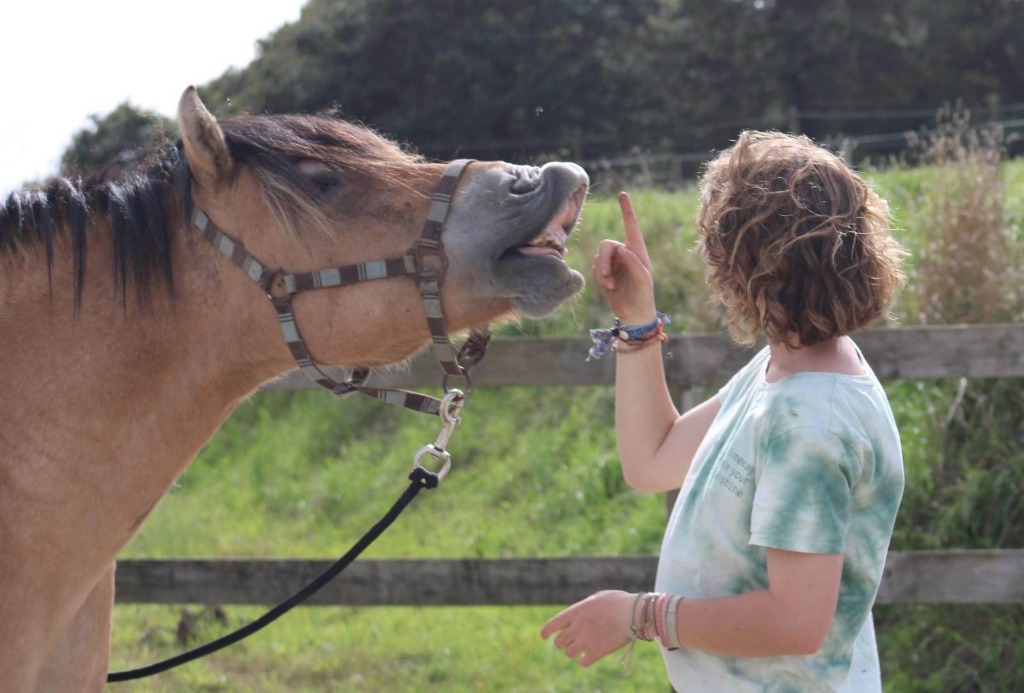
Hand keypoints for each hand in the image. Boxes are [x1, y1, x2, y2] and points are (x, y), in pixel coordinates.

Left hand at [540, 590, 635, 666]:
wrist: (633, 613)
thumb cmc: (618, 602)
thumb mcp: (597, 598)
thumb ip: (584, 608)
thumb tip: (579, 615)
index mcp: (576, 612)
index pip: (552, 625)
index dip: (546, 632)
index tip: (544, 636)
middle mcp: (577, 627)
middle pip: (559, 642)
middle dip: (564, 643)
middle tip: (572, 641)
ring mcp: (586, 640)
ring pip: (569, 653)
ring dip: (574, 652)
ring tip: (582, 649)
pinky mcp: (597, 652)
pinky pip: (583, 662)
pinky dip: (585, 660)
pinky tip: (590, 656)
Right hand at [590, 193, 656, 324]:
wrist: (634, 312)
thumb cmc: (643, 295)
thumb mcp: (642, 279)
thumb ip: (632, 262)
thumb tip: (620, 248)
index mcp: (638, 250)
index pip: (631, 226)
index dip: (627, 210)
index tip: (622, 195)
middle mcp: (625, 253)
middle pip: (606, 244)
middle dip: (603, 259)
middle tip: (605, 275)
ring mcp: (614, 262)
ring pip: (598, 256)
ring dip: (602, 271)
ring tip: (611, 285)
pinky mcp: (605, 272)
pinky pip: (595, 267)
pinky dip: (600, 277)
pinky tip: (610, 287)